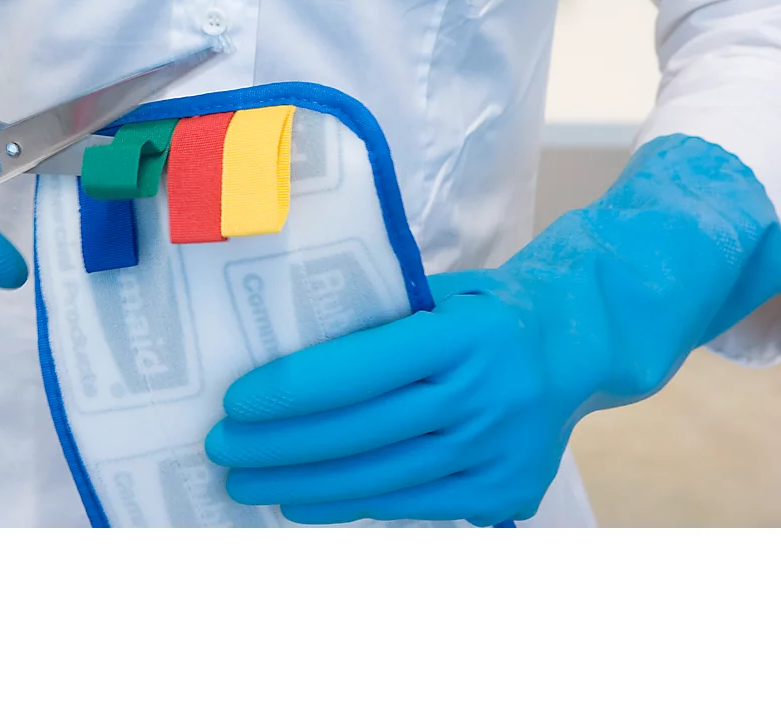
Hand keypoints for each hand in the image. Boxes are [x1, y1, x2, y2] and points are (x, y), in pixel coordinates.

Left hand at [206, 134, 780, 524]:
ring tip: (244, 483)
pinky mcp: (503, 490)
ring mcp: (496, 449)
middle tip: (219, 448)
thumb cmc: (486, 307)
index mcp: (462, 334)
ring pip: (379, 477)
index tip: (234, 401)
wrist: (580, 343)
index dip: (293, 389)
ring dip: (301, 485)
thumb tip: (282, 339)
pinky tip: (300, 504)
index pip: (361, 366)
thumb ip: (378, 315)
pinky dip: (349, 507)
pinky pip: (410, 504)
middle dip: (279, 446)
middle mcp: (483, 394)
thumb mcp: (439, 292)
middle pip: (360, 430)